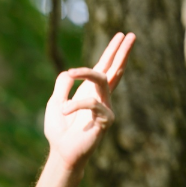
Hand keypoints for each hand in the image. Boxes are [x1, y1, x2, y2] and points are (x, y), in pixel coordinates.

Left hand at [45, 32, 135, 168]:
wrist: (61, 152)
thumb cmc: (59, 130)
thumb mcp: (55, 102)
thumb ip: (62, 86)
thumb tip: (68, 72)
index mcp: (90, 92)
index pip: (104, 68)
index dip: (112, 52)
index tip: (121, 35)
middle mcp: (101, 97)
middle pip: (115, 70)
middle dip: (122, 52)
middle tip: (131, 34)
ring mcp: (106, 107)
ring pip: (102, 80)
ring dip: (85, 73)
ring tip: (70, 73)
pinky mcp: (106, 119)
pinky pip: (93, 103)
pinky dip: (75, 105)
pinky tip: (64, 111)